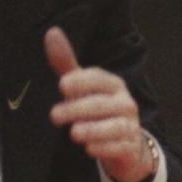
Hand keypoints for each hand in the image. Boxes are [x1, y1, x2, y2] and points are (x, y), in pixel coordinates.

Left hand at [44, 25, 152, 181]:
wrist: (125, 143)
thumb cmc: (97, 109)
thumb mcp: (81, 86)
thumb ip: (66, 63)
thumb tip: (51, 32)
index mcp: (112, 84)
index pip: (98, 78)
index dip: (82, 81)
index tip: (62, 85)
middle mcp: (124, 102)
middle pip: (101, 104)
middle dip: (77, 109)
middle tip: (54, 116)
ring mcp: (130, 124)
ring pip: (114, 126)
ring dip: (93, 129)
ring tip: (73, 133)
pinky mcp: (130, 146)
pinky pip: (120, 146)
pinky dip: (105, 148)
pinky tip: (90, 149)